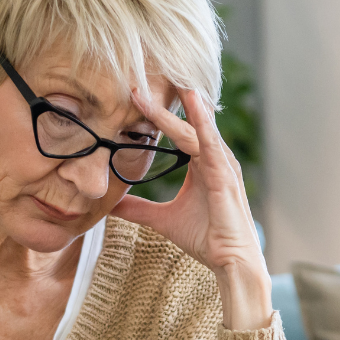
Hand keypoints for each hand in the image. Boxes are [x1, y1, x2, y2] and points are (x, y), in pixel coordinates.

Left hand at [112, 88, 271, 329]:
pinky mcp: (226, 176)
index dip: (157, 114)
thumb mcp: (161, 220)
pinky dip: (203, 123)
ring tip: (171, 77)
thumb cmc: (205, 238)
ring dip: (185, 103)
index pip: (177, 131)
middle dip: (164, 103)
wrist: (230, 262)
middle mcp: (214, 158)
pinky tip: (195, 103)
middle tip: (141, 81)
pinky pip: (212, 144)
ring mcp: (223, 165)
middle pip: (186, 123)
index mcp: (201, 164)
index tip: (134, 94)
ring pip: (199, 127)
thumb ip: (137, 209)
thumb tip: (110, 204)